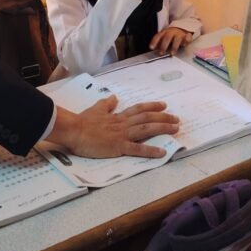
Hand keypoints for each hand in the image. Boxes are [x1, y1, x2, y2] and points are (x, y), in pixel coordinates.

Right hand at [53, 95, 178, 157]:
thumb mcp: (96, 109)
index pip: (138, 109)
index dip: (152, 107)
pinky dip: (150, 150)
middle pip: (147, 118)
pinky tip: (162, 152)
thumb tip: (113, 97)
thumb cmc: (82, 121)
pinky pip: (137, 149)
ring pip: (146, 129)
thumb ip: (106, 104)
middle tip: (176, 118)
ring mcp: (122, 134)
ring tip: (175, 129)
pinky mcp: (118, 146)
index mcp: (117, 116)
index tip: (163, 105)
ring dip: (162, 128)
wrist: (74, 130)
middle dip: (163, 118)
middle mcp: (123, 123)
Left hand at [150, 26, 190, 55]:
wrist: (182, 28)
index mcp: (164, 33)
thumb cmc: (171, 35)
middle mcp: (171, 33)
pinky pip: (187, 37)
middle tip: (161, 53)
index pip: (158, 36)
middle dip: (163, 46)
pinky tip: (186, 42)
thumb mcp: (164, 37)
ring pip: (176, 39)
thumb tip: (154, 50)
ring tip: (172, 53)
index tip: (151, 47)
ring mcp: (179, 34)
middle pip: (167, 38)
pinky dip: (187, 39)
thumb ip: (159, 43)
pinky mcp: (186, 35)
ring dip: (174, 47)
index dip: (154, 42)